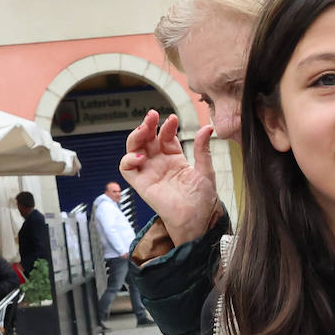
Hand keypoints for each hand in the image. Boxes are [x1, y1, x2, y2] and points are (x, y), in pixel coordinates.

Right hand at [120, 111, 218, 245]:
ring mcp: (149, 172)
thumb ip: (203, 149)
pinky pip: (126, 169)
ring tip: (144, 129)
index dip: (167, 127)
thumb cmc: (203, 199)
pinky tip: (141, 155)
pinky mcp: (141, 184)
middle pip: (147, 139)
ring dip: (135, 136)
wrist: (198, 219)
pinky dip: (128, 159)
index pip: (165, 137)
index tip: (173, 119)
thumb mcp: (205, 170)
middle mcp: (160, 164)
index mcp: (175, 159)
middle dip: (148, 125)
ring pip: (134, 149)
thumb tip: (208, 127)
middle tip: (152, 115)